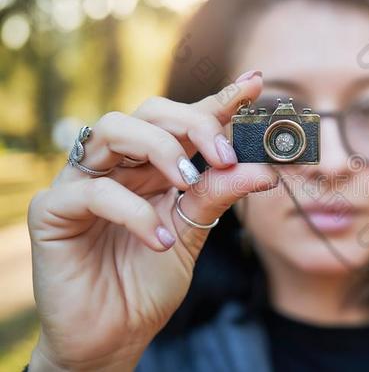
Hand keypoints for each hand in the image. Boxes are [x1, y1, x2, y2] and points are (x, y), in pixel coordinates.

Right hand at [27, 71, 275, 370]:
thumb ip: (219, 197)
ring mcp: (82, 182)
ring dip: (160, 149)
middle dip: (192, 124)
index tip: (255, 83)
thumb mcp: (193, 234)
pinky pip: (93, 191)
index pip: (185, 122)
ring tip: (190, 183)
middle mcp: (117, 165)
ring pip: (113, 129)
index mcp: (151, 167)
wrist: (113, 336)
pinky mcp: (53, 211)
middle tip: (224, 155)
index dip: (219, 100)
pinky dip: (134, 211)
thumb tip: (263, 167)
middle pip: (148, 112)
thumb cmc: (149, 281)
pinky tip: (161, 241)